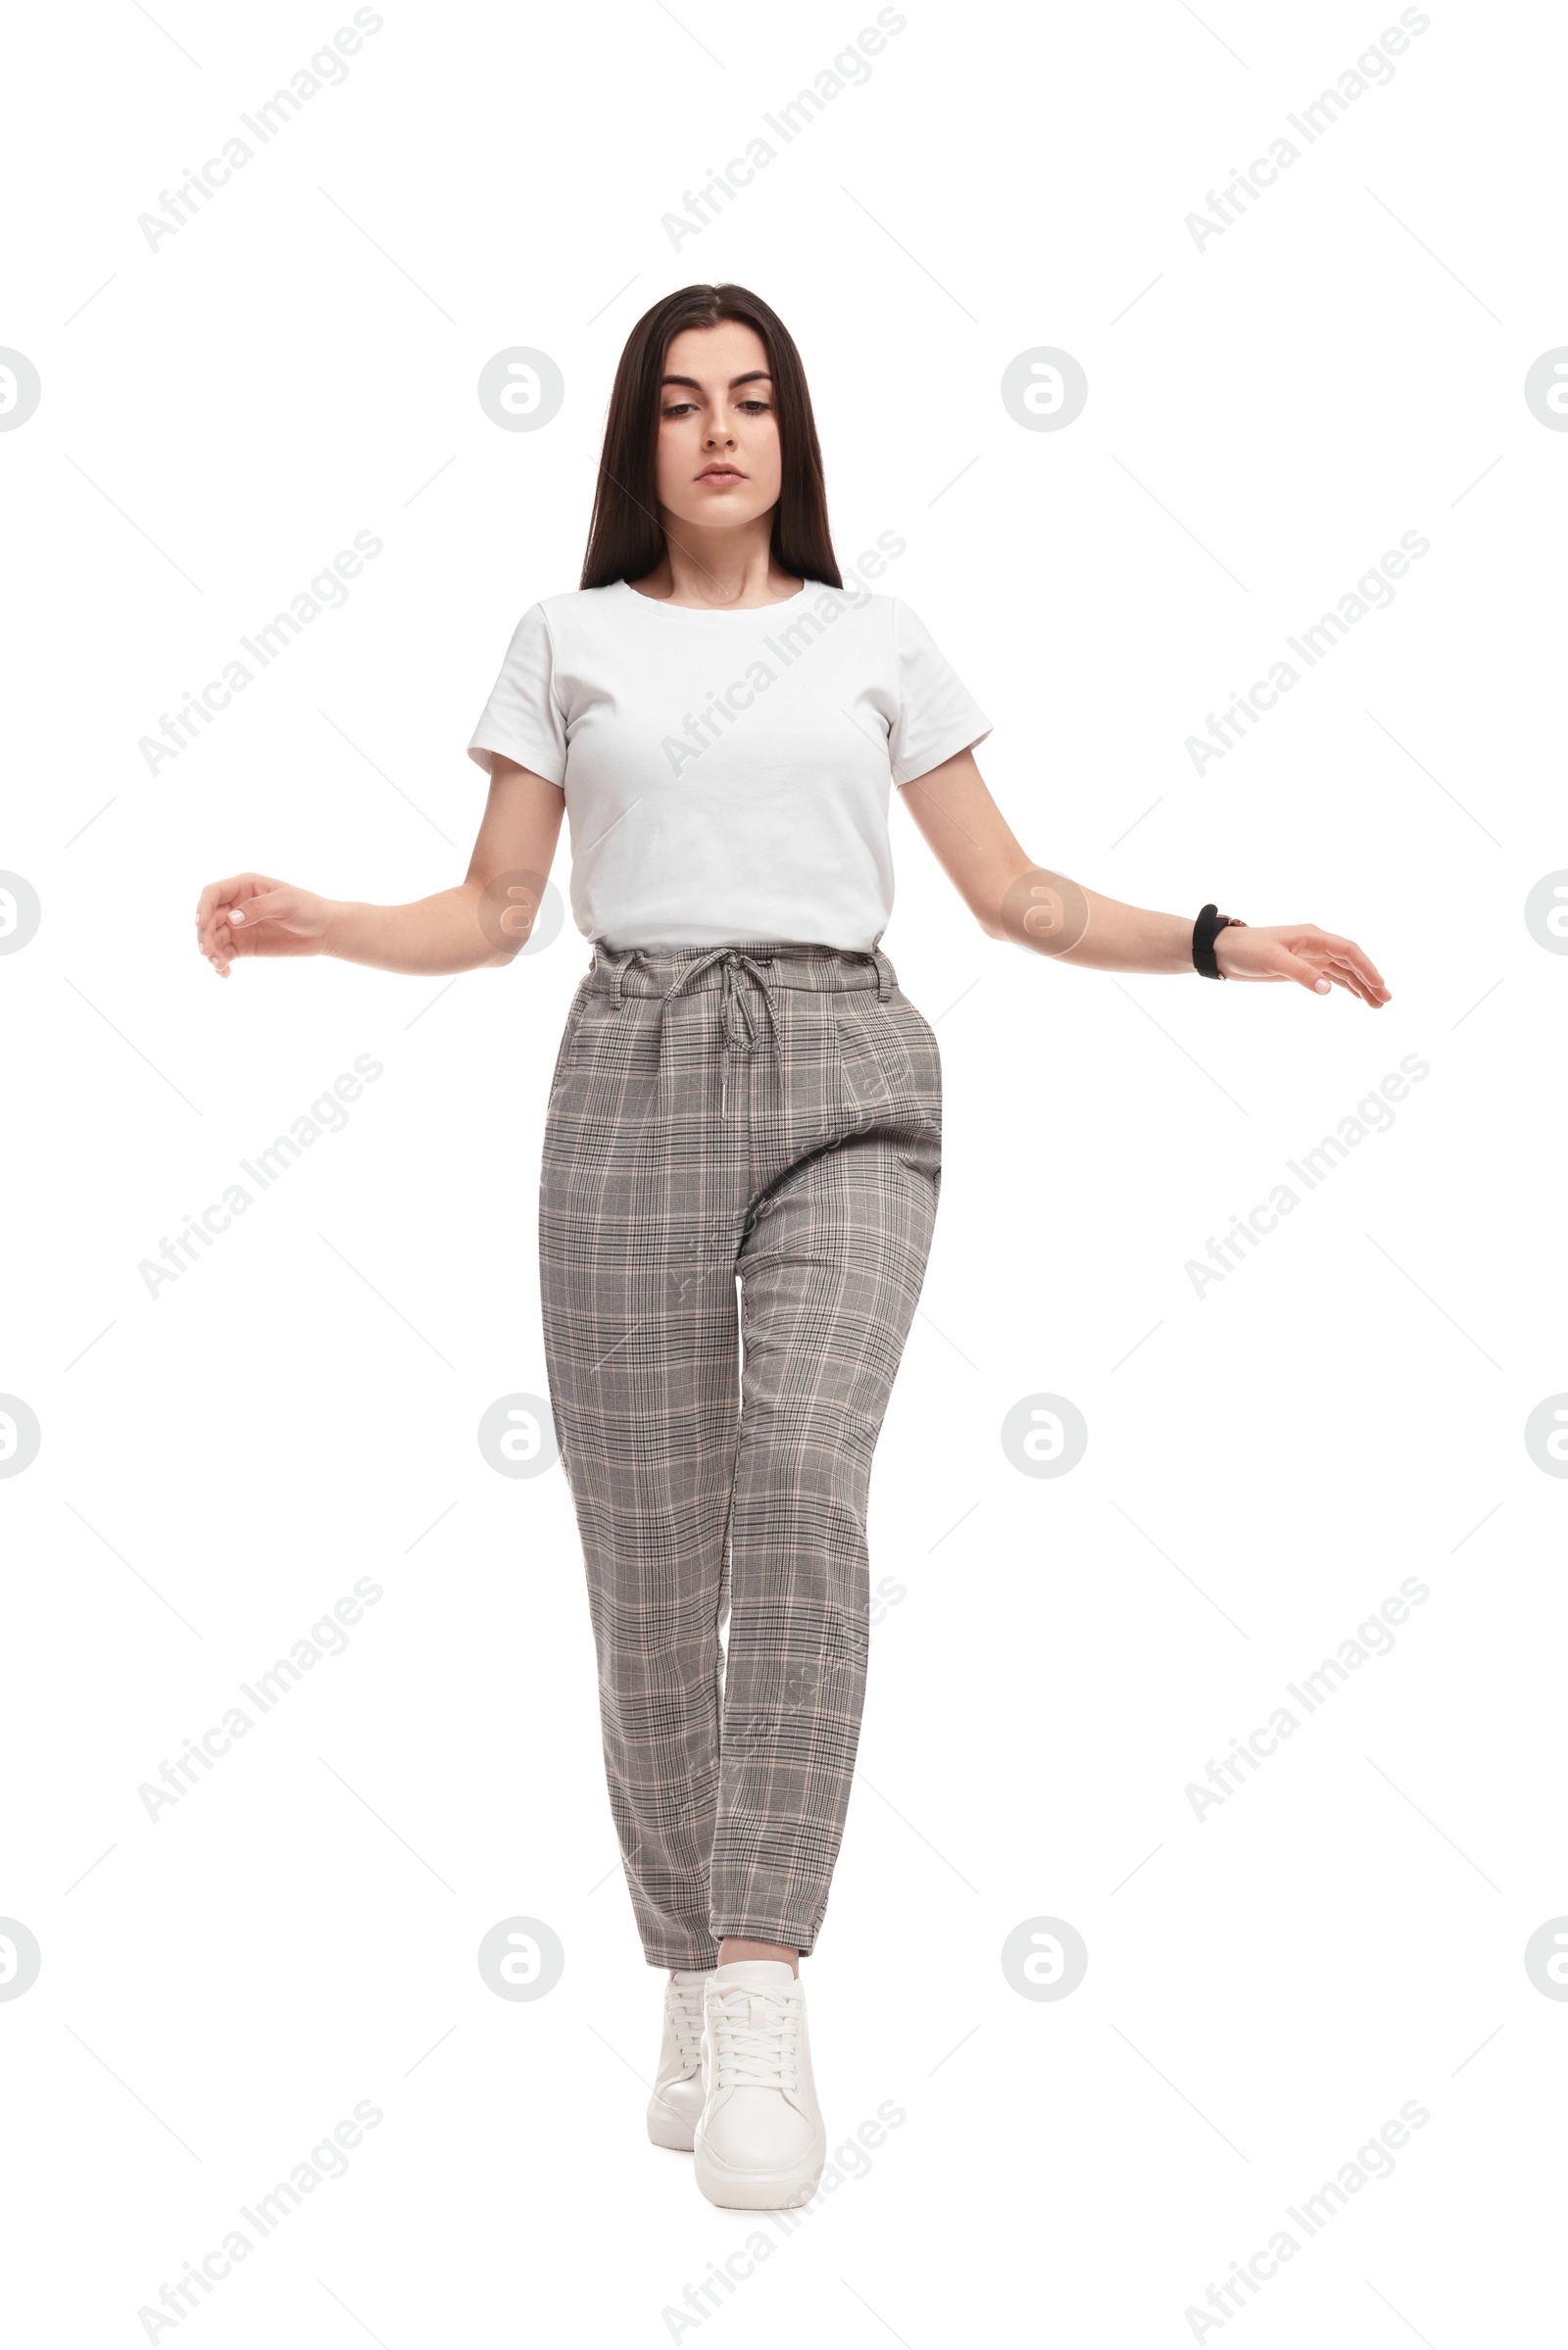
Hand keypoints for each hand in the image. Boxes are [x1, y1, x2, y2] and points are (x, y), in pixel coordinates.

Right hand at [195, 873, 335, 977]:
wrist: (324, 931)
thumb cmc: (308, 908)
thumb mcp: (286, 903)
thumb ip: (258, 908)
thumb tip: (231, 918)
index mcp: (244, 886)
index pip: (213, 893)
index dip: (203, 907)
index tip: (200, 924)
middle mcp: (236, 905)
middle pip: (209, 918)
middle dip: (205, 935)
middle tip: (208, 952)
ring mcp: (238, 926)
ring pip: (213, 938)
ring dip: (211, 952)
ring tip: (220, 965)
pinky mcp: (244, 946)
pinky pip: (225, 954)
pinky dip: (221, 963)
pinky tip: (225, 973)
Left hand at [1214, 921, 1389, 1005]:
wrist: (1224, 952)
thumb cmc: (1246, 950)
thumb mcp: (1273, 961)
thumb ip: (1301, 974)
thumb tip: (1328, 989)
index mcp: (1312, 936)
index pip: (1347, 950)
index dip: (1366, 967)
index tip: (1379, 985)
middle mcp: (1315, 944)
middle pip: (1350, 961)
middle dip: (1369, 980)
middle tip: (1385, 1000)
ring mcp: (1310, 956)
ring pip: (1343, 971)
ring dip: (1360, 986)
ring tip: (1377, 1004)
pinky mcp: (1302, 968)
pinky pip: (1330, 976)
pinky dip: (1345, 986)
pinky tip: (1356, 996)